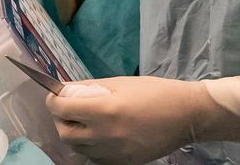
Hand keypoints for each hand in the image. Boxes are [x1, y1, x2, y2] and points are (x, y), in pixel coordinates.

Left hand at [46, 77, 219, 164]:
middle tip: (68, 110)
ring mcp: (114, 152)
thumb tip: (67, 90)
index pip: (62, 109)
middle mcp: (105, 134)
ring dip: (75, 134)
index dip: (53, 101)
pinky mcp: (123, 163)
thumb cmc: (155, 93)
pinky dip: (91, 147)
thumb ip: (91, 88)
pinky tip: (100, 135)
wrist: (186, 116)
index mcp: (104, 110)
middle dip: (61, 120)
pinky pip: (95, 158)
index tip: (55, 96)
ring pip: (79, 149)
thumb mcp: (120, 83)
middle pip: (65, 133)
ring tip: (84, 122)